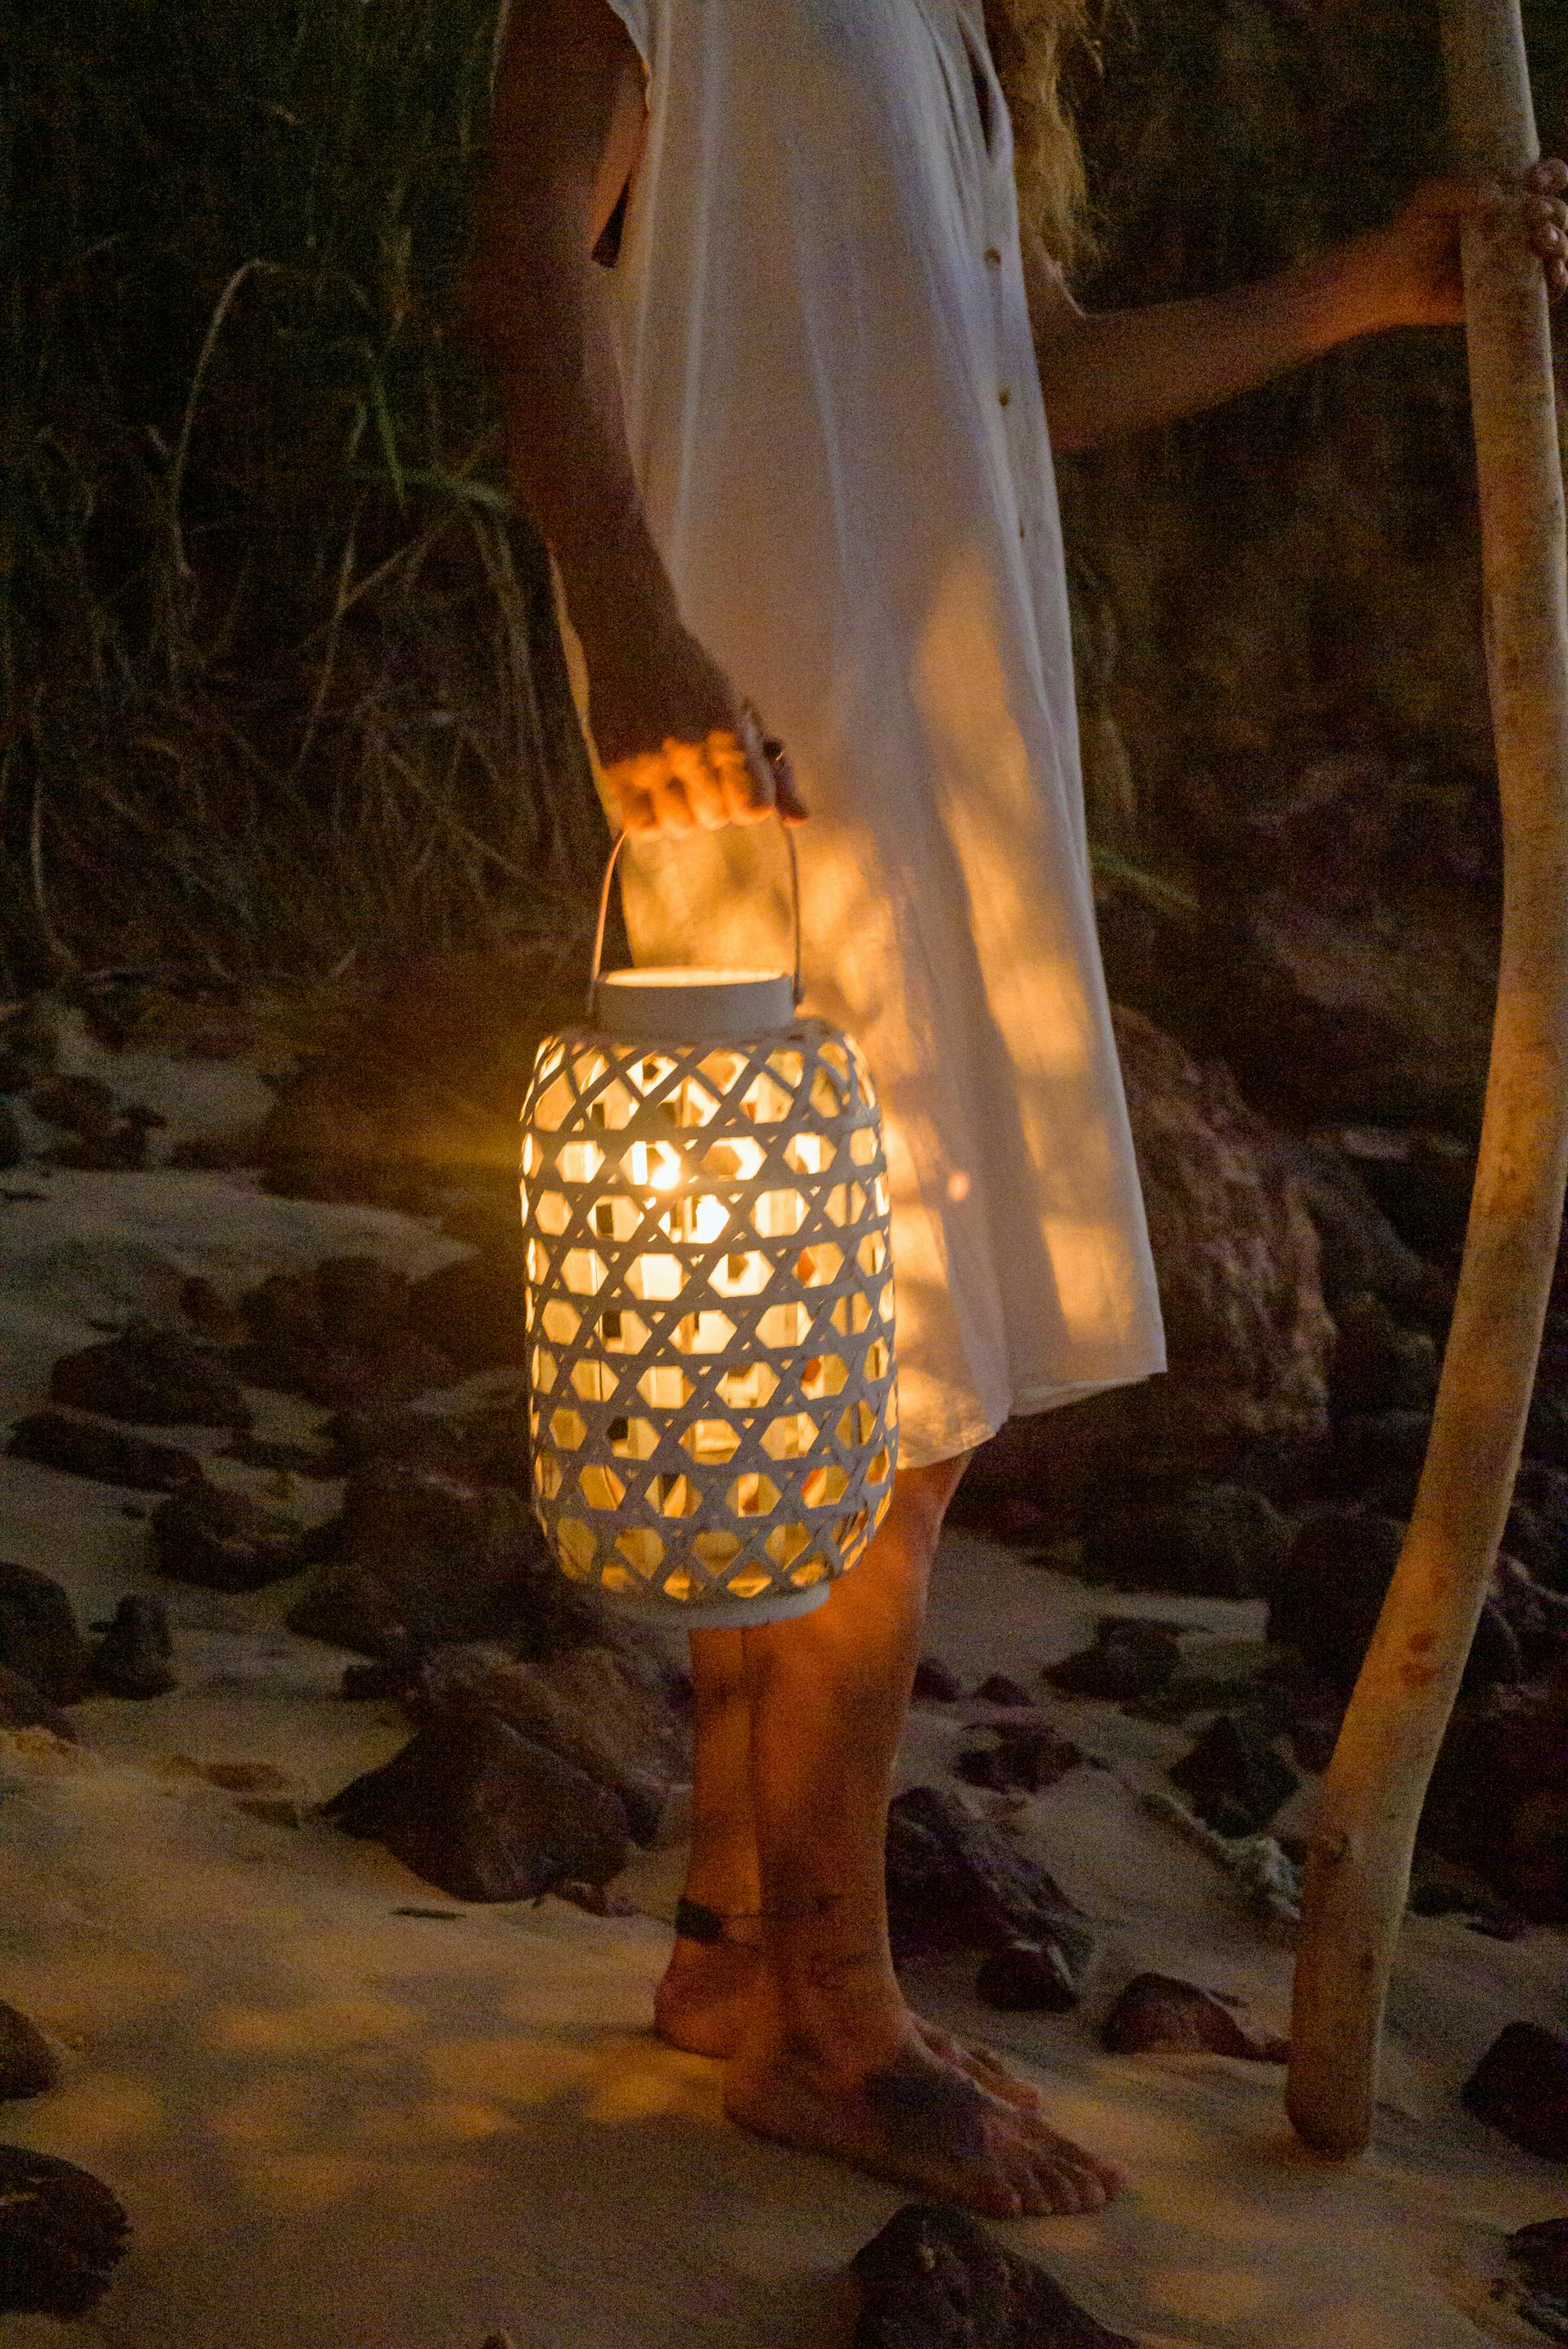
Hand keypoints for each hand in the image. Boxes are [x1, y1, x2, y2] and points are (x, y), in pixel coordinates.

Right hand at [583, 617, 807, 837]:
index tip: (740, 785)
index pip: (753, 807)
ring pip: (681, 827)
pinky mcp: (616, 770)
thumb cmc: (697, 680)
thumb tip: (799, 820)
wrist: (635, 644)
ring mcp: (649, 763)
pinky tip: (656, 797)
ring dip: (685, 815)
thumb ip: (775, 770)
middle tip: (704, 775)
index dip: (750, 802)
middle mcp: (689, 751)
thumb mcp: (745, 715)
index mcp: (728, 733)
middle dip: (717, 803)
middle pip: (717, 819)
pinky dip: (653, 821)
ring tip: (679, 787)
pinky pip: (643, 826)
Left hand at [1345, 160, 1567, 331]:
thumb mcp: (1433, 197)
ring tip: (1542, 243)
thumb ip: (1462, 188)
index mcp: (1507, 197)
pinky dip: (1559, 282)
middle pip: (1559, 216)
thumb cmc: (1412, 231)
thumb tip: (1498, 196)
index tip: (1537, 180)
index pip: (1546, 180)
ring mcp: (1517, 262)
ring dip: (1562, 245)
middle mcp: (1518, 228)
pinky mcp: (1511, 295)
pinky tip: (1554, 276)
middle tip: (1535, 217)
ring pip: (1559, 251)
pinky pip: (1546, 291)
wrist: (1393, 278)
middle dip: (1557, 214)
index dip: (1552, 175)